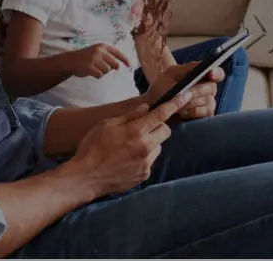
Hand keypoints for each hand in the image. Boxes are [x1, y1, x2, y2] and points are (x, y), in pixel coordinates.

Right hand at [64, 44, 131, 78]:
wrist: (71, 60)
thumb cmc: (87, 57)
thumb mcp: (97, 52)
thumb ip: (108, 57)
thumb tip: (118, 66)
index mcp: (102, 46)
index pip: (117, 53)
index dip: (124, 59)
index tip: (129, 65)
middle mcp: (99, 51)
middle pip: (114, 63)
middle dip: (111, 68)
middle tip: (103, 67)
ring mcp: (94, 59)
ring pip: (107, 70)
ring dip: (102, 72)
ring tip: (95, 69)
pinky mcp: (89, 67)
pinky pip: (99, 75)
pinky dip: (97, 75)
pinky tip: (91, 72)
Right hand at [65, 97, 182, 196]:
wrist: (85, 177)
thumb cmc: (92, 147)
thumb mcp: (107, 125)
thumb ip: (129, 116)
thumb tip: (146, 108)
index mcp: (136, 131)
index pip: (161, 114)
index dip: (176, 103)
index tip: (187, 95)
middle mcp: (145, 147)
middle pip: (165, 131)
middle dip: (157, 127)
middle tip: (141, 129)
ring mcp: (146, 163)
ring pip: (158, 147)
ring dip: (151, 144)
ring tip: (130, 147)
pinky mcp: (144, 175)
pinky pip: (150, 161)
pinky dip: (143, 158)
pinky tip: (127, 160)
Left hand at [143, 62, 222, 120]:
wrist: (155, 105)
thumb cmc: (163, 87)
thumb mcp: (172, 73)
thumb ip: (187, 68)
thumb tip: (202, 66)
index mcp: (203, 75)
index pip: (217, 73)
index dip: (217, 73)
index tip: (210, 73)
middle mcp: (208, 88)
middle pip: (211, 88)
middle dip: (197, 91)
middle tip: (185, 93)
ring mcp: (208, 102)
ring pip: (208, 101)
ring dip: (192, 102)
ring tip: (179, 104)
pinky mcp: (205, 114)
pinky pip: (206, 112)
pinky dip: (194, 112)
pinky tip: (183, 112)